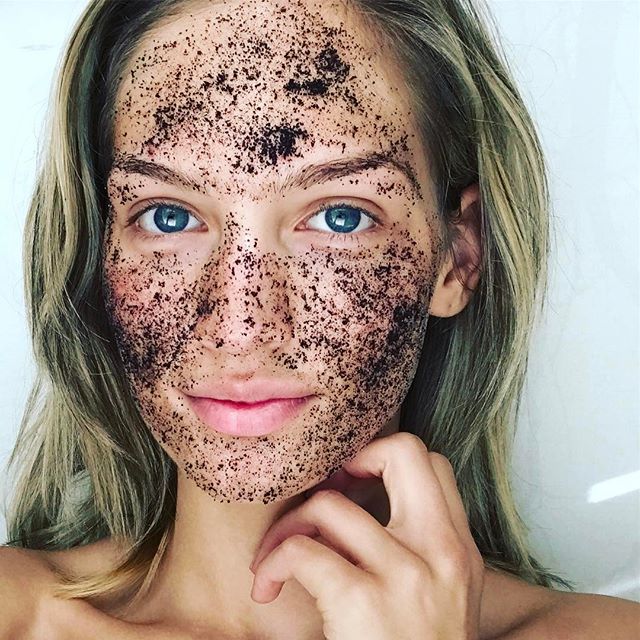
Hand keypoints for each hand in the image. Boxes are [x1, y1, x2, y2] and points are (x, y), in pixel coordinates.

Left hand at [249, 432, 484, 639]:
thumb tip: (365, 507)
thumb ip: (421, 548)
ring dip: (291, 525)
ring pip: (330, 503)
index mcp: (458, 550)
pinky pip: (302, 550)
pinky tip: (269, 588)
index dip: (385, 459)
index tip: (356, 485)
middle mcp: (442, 552)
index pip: (432, 463)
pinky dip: (273, 562)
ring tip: (280, 557)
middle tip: (325, 491)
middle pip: (403, 452)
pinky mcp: (363, 602)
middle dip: (352, 459)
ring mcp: (406, 575)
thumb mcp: (443, 598)